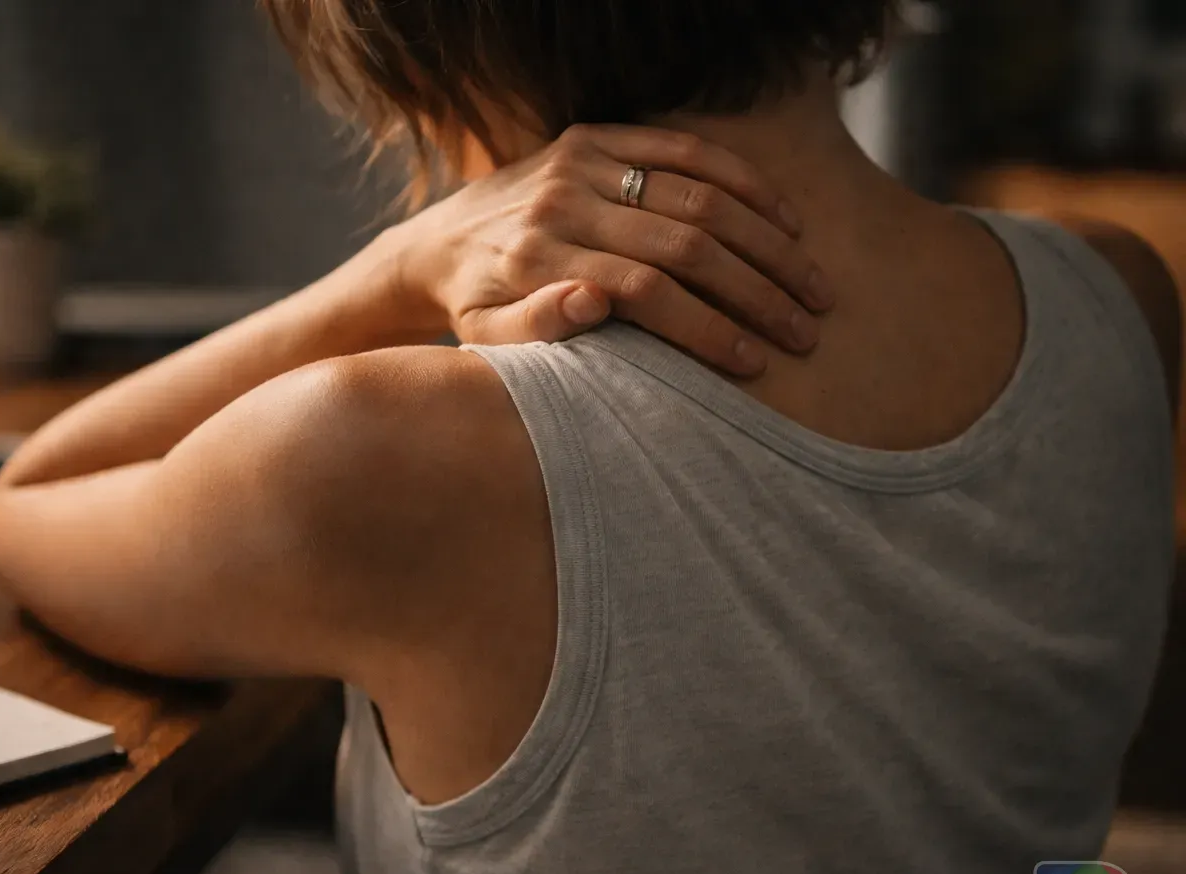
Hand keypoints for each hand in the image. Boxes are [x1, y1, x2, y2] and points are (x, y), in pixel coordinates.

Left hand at [385, 123, 834, 374]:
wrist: (437, 243)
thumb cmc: (473, 306)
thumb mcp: (487, 336)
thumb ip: (533, 327)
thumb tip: (593, 300)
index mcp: (539, 257)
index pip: (644, 292)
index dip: (705, 328)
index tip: (753, 362)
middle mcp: (564, 201)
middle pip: (684, 243)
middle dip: (754, 290)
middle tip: (803, 327)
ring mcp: (582, 161)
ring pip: (698, 195)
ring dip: (765, 241)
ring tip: (811, 285)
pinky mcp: (595, 136)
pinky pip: (685, 149)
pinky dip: (743, 181)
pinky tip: (785, 220)